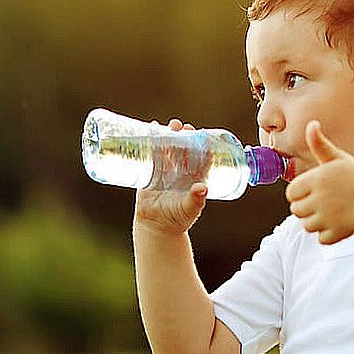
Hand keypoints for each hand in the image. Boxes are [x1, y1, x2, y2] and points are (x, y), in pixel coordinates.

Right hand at [134, 118, 207, 235]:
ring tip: (167, 125)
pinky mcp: (151, 172)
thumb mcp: (190, 208)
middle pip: (183, 148)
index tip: (199, 133)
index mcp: (195, 176)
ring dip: (168, 135)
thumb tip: (203, 188)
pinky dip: (151, 142)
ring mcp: (166, 170)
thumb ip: (196, 199)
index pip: (200, 156)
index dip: (201, 143)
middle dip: (183, 135)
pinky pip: (151, 155)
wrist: (157, 227)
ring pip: (168, 148)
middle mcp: (181, 171)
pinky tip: (150, 130)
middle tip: (181, 127)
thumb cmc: (178, 218)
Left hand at [285, 120, 353, 244]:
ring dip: (319, 223)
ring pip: (307, 227)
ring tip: (336, 213)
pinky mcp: (338, 231)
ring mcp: (329, 215)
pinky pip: (322, 239)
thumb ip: (320, 145)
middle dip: (309, 210)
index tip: (316, 193)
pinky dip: (331, 235)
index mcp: (317, 178)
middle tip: (328, 204)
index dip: (301, 195)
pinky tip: (343, 223)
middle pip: (297, 212)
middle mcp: (320, 196)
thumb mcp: (339, 159)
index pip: (290, 194)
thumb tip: (311, 124)